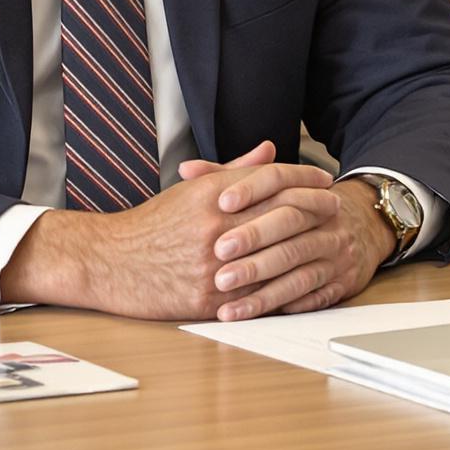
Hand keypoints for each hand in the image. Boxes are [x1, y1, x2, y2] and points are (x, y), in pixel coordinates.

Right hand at [1, 141, 336, 317]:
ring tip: (329, 244)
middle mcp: (216, 226)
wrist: (110, 263)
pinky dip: (282, 287)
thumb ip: (235, 171)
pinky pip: (256, 294)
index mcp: (211, 195)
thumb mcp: (191, 189)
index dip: (304, 176)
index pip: (271, 179)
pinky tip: (302, 282)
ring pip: (275, 256)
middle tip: (339, 207)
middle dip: (315, 209)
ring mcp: (214, 265)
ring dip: (306, 250)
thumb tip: (271, 150)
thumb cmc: (152, 225)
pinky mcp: (209, 299)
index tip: (325, 179)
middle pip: (282, 213)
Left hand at [176, 162, 395, 321]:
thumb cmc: (300, 212)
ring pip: (298, 266)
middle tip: (217, 252)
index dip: (251, 188)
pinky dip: (280, 305)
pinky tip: (251, 312)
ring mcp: (336, 251)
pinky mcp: (340, 282)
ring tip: (224, 295)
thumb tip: (187, 171)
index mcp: (307, 188)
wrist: (364, 229)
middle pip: (290, 222)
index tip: (221, 202)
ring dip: (260, 282)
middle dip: (254, 237)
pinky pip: (310, 297)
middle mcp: (326, 218)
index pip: (280, 179)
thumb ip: (228, 180)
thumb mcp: (274, 191)